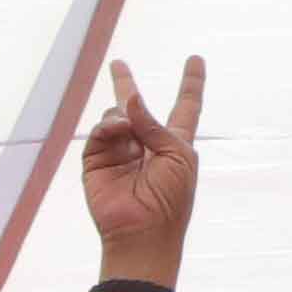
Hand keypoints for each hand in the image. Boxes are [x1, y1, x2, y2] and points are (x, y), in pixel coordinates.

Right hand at [82, 56, 202, 282]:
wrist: (142, 232)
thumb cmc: (171, 198)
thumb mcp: (177, 155)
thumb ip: (155, 125)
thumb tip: (129, 101)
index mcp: (174, 143)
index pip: (185, 106)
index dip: (190, 83)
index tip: (194, 60)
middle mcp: (145, 144)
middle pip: (136, 108)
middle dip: (125, 85)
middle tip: (118, 64)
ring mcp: (119, 152)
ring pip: (116, 116)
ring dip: (124, 115)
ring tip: (127, 128)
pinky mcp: (96, 162)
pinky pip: (100, 133)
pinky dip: (109, 127)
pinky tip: (119, 131)